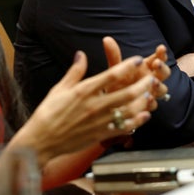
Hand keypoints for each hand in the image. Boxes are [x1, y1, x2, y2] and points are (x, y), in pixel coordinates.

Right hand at [15, 50, 165, 165]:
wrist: (41, 140)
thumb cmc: (48, 113)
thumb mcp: (59, 88)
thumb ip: (75, 71)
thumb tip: (81, 54)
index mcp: (84, 90)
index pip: (111, 75)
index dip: (127, 66)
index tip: (137, 59)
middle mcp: (94, 105)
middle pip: (126, 93)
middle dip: (142, 84)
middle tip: (152, 77)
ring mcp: (98, 121)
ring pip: (128, 111)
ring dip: (142, 102)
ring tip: (151, 94)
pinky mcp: (100, 134)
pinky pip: (123, 128)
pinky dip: (136, 121)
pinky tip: (145, 115)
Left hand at [102, 37, 169, 103]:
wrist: (110, 103)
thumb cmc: (116, 82)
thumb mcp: (115, 68)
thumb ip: (114, 55)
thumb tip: (106, 39)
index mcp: (146, 67)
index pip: (158, 58)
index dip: (161, 54)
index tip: (161, 48)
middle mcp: (152, 79)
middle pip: (164, 73)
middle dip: (162, 68)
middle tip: (156, 64)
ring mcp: (151, 93)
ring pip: (162, 90)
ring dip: (159, 86)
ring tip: (153, 82)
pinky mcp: (146, 106)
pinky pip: (153, 105)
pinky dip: (151, 102)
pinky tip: (148, 99)